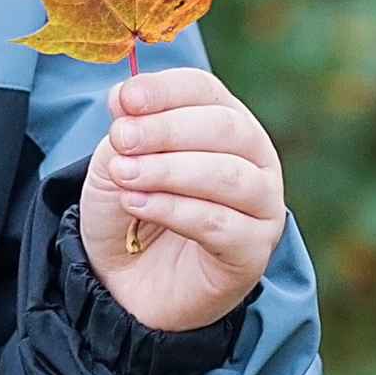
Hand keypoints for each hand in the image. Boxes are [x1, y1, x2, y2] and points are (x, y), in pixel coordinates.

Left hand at [79, 64, 285, 334]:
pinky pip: (220, 223)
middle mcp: (254, 158)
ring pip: (229, 176)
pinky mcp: (252, 250)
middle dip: (167, 130)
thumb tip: (126, 97)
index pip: (205, 91)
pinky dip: (175, 210)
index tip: (125, 100)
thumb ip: (125, 132)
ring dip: (170, 171)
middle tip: (122, 140)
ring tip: (126, 177)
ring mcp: (261, 206)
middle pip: (226, 128)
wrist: (126, 283)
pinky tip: (138, 205)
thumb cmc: (130, 212)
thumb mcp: (114, 164)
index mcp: (223, 123)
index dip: (166, 91)